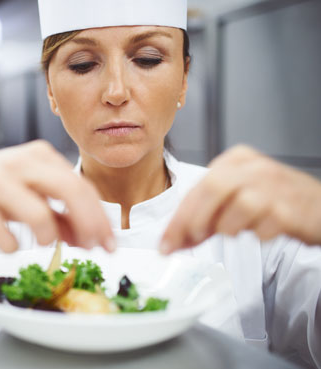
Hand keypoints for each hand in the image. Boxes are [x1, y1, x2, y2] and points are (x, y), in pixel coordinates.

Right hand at [0, 140, 114, 252]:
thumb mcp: (30, 195)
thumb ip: (59, 215)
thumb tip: (90, 240)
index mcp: (39, 156)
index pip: (81, 186)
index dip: (100, 218)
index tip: (110, 244)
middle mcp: (21, 163)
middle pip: (69, 190)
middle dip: (89, 224)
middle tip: (94, 250)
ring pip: (37, 212)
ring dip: (48, 235)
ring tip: (43, 243)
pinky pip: (1, 230)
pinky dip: (11, 245)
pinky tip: (11, 246)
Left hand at [160, 145, 320, 253]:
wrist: (320, 208)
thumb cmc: (274, 203)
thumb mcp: (235, 202)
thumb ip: (204, 219)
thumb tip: (172, 242)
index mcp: (235, 160)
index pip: (196, 188)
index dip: (177, 219)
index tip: (164, 244)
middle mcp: (254, 167)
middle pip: (212, 189)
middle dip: (194, 220)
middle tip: (191, 240)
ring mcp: (274, 186)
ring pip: (237, 207)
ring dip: (228, 228)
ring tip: (235, 231)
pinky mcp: (291, 208)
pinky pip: (262, 228)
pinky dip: (256, 235)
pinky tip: (262, 231)